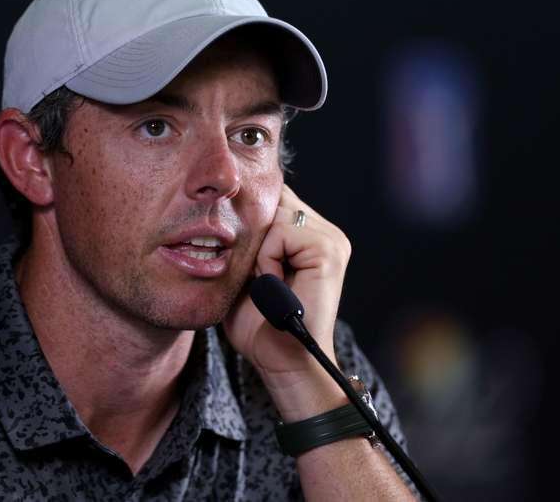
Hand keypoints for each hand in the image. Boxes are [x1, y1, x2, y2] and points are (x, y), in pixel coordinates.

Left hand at [224, 185, 351, 418]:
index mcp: (308, 232)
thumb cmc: (257, 323)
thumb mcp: (244, 270)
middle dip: (253, 235)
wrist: (281, 361)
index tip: (249, 263)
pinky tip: (273, 285)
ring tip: (266, 283)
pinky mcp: (329, 249)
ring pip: (275, 215)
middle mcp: (324, 230)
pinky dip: (267, 260)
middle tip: (257, 277)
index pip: (272, 198)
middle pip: (272, 200)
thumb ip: (246, 236)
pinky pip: (282, 232)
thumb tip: (228, 204)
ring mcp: (331, 238)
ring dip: (259, 251)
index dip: (251, 222)